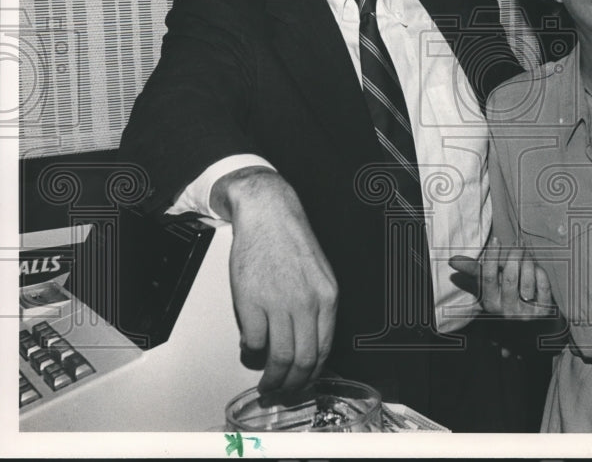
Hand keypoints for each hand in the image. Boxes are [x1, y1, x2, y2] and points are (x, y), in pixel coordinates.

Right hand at [214, 169, 337, 392]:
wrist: (268, 214)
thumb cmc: (291, 242)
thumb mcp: (320, 275)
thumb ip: (318, 308)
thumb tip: (309, 344)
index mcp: (327, 297)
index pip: (324, 351)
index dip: (312, 375)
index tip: (303, 384)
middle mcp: (306, 303)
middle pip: (302, 361)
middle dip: (292, 385)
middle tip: (282, 391)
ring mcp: (278, 303)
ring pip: (277, 357)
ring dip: (270, 377)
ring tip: (265, 380)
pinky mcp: (250, 301)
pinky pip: (253, 341)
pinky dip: (251, 352)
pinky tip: (249, 349)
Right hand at [449, 236, 555, 317]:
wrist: (532, 323)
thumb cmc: (506, 296)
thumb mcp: (490, 286)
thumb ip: (474, 271)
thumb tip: (452, 260)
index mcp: (490, 303)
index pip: (487, 277)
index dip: (492, 257)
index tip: (496, 240)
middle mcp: (507, 312)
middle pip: (509, 277)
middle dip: (515, 256)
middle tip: (518, 244)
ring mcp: (526, 313)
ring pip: (528, 280)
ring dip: (529, 263)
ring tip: (528, 256)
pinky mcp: (544, 312)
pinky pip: (543, 285)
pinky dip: (540, 273)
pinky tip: (537, 270)